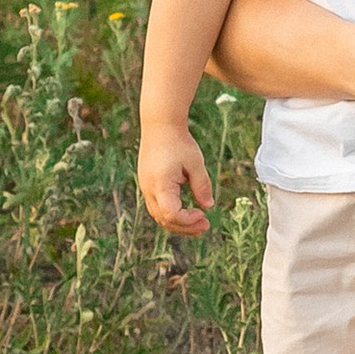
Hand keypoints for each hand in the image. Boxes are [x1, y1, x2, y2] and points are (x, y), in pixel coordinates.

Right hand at [138, 120, 215, 236]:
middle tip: (206, 226)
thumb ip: (202, 185)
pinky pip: (157, 206)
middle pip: (164, 219)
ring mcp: (145, 187)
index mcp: (160, 184)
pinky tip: (185, 212)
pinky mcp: (147, 184)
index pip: (171, 214)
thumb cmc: (178, 142)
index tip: (203, 214)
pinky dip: (171, 214)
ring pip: (158, 215)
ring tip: (197, 224)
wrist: (160, 126)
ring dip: (178, 223)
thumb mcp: (195, 163)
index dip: (188, 221)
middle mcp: (149, 189)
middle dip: (185, 227)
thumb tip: (208, 206)